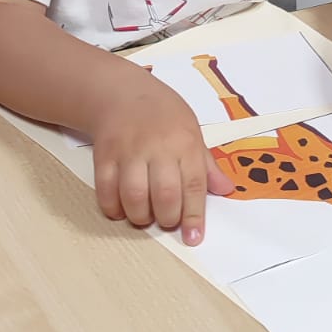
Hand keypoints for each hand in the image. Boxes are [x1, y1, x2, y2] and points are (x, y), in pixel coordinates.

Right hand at [91, 80, 231, 244]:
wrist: (122, 92)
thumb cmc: (163, 113)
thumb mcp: (192, 130)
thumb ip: (206, 164)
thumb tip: (226, 190)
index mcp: (185, 143)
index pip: (194, 185)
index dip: (194, 216)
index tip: (193, 238)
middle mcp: (158, 147)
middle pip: (164, 195)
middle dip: (167, 218)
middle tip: (167, 221)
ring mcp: (128, 151)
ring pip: (134, 195)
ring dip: (140, 216)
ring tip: (145, 216)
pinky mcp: (104, 155)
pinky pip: (106, 189)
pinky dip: (113, 207)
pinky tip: (120, 209)